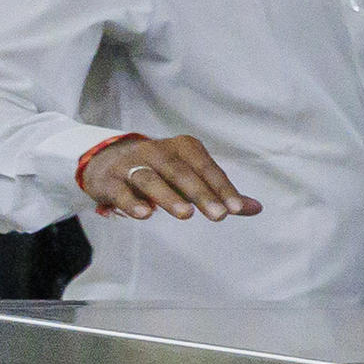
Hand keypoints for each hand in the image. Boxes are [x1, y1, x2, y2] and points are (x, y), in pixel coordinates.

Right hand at [79, 133, 260, 221]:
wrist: (107, 162)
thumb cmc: (162, 172)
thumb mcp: (191, 178)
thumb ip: (221, 194)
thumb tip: (256, 208)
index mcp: (183, 147)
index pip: (206, 168)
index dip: (222, 188)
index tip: (236, 209)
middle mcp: (157, 151)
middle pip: (181, 173)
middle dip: (201, 194)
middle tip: (219, 216)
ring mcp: (131, 164)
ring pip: (150, 179)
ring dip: (168, 196)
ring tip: (186, 215)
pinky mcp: (109, 181)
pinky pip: (121, 191)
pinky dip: (132, 202)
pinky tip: (144, 214)